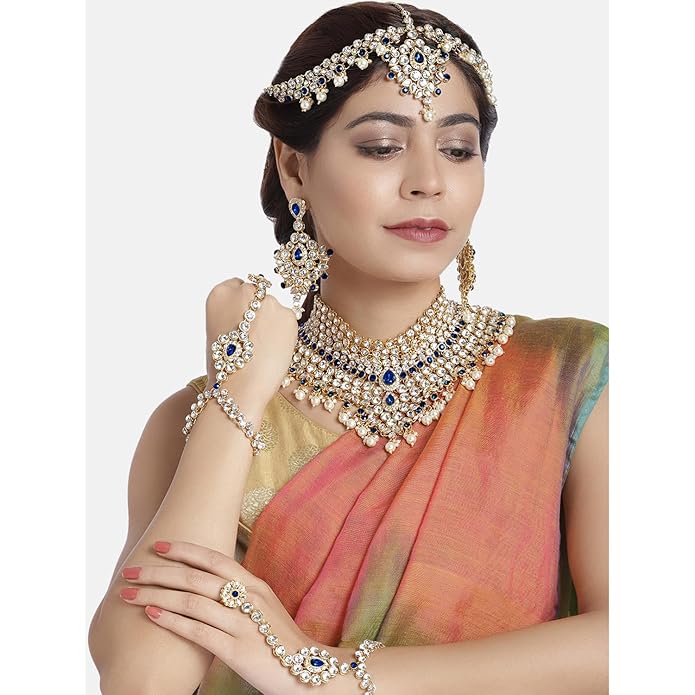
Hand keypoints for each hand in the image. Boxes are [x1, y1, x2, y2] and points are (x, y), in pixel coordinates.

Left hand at [119, 540, 352, 694]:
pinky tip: (152, 616)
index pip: (215, 559)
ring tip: (129, 594)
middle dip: (159, 572)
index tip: (159, 545)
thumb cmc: (281, 641)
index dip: (185, 550)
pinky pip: (199, 631)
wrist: (310, 672)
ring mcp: (243, 624)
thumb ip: (240, 596)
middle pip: (196, 578)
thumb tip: (208, 589)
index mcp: (255, 585)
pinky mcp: (238, 651)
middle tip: (132, 570)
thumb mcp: (264, 609)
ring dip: (156, 596)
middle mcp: (249, 598)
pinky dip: (172, 622)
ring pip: (192, 601)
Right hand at [204, 277, 298, 408]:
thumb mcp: (218, 331)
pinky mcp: (288, 315)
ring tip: (263, 348)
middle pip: (258, 295)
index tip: (243, 320)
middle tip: (255, 338)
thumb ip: (233, 314)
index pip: (238, 286)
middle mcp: (245, 290)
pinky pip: (288, 321)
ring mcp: (268, 301)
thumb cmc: (224, 366)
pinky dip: (285, 334)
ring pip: (274, 309)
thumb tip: (252, 313)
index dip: (243, 306)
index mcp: (221, 293)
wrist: (238, 386)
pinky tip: (274, 350)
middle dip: (259, 312)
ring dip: (273, 323)